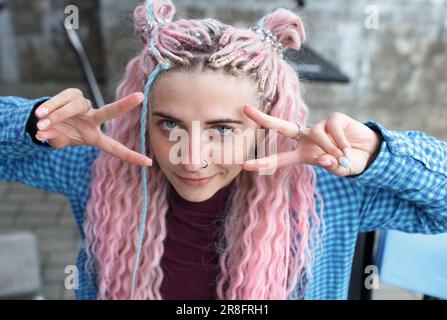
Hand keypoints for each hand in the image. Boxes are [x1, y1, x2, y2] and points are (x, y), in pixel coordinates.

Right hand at [34, 88, 152, 166]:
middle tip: (139, 97)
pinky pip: (62, 99)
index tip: (149, 163)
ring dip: (57, 115)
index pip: (114, 147)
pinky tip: (39, 115)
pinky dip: (50, 107)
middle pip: (108, 112)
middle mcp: (93, 119)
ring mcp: (84, 105)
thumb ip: (52, 138)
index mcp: (94, 136)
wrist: (46, 120)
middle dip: (124, 105)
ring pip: (73, 107)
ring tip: (41, 124)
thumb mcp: (57, 141)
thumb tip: (41, 132)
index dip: (130, 156)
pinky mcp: (73, 93)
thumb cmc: (58, 134)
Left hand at [241, 105, 381, 176]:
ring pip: (316, 133)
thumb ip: (330, 166)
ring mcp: (320, 126)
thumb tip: (324, 158)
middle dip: (264, 119)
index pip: (279, 158)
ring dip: (330, 147)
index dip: (263, 163)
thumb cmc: (349, 163)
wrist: (370, 154)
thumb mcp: (338, 170)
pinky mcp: (335, 118)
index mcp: (303, 154)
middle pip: (282, 127)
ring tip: (343, 156)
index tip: (245, 165)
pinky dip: (341, 141)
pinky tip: (348, 148)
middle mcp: (307, 138)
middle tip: (244, 109)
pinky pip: (332, 128)